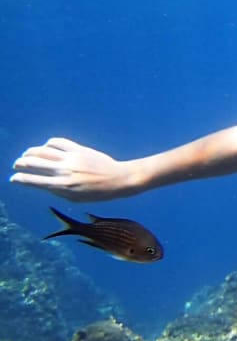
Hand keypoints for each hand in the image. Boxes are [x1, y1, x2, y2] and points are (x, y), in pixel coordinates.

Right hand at [9, 137, 135, 201]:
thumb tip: (40, 183)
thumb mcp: (75, 198)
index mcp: (64, 186)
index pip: (34, 181)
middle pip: (34, 163)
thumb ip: (56, 191)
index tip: (14, 179)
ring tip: (26, 156)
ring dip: (30, 152)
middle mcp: (65, 171)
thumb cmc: (97, 193)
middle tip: (17, 165)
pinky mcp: (79, 149)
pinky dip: (47, 144)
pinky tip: (45, 148)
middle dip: (20, 163)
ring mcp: (72, 158)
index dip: (20, 179)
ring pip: (42, 150)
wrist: (119, 179)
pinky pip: (57, 141)